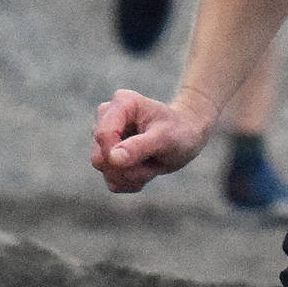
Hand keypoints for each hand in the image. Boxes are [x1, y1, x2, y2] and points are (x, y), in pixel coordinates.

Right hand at [92, 87, 214, 192]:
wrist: (187, 136)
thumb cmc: (180, 131)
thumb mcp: (166, 138)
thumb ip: (140, 146)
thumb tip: (113, 158)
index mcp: (121, 104)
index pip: (102, 135)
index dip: (117, 155)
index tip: (141, 160)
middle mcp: (107, 118)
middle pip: (100, 157)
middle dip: (128, 167)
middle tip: (154, 161)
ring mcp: (106, 139)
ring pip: (105, 170)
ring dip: (132, 175)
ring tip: (152, 163)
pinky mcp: (108, 156)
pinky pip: (111, 181)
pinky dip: (131, 182)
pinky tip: (147, 170)